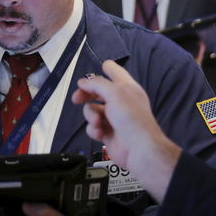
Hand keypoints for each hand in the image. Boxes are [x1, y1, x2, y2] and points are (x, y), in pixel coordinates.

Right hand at [72, 60, 180, 200]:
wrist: (138, 148)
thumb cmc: (133, 120)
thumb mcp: (115, 93)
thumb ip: (97, 84)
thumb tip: (84, 82)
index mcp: (126, 88)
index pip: (116, 73)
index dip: (107, 68)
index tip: (99, 66)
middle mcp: (120, 101)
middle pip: (97, 92)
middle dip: (86, 94)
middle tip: (77, 98)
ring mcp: (113, 117)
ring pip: (92, 110)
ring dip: (91, 116)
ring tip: (97, 122)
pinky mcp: (107, 132)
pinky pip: (92, 127)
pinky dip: (94, 130)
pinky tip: (100, 133)